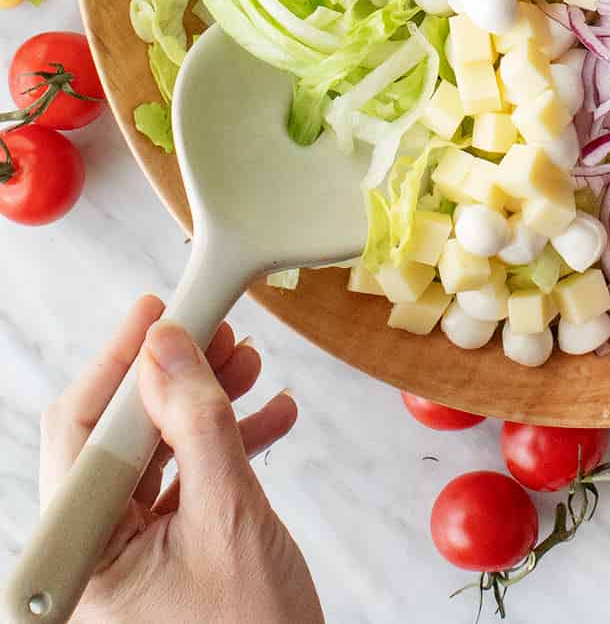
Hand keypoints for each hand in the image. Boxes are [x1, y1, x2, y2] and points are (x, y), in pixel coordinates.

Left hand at [40, 295, 324, 623]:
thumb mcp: (230, 515)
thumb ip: (197, 423)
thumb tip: (168, 347)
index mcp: (81, 556)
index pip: (80, 431)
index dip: (122, 362)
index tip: (160, 310)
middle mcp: (90, 556)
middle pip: (117, 436)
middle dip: (174, 378)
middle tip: (217, 332)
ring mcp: (124, 559)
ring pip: (152, 452)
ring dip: (204, 405)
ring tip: (250, 368)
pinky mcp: (160, 557)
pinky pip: (180, 482)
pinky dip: (223, 444)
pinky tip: (268, 417)